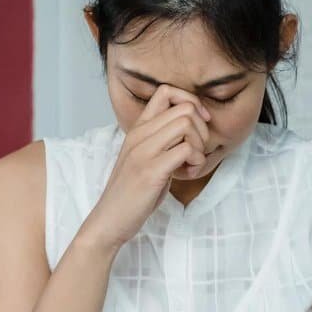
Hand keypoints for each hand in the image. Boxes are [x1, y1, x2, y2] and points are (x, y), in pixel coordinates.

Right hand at [79, 85, 212, 249]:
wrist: (110, 220)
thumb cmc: (134, 192)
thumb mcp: (147, 157)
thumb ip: (164, 140)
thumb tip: (193, 128)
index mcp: (138, 129)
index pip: (166, 91)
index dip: (190, 102)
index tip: (199, 124)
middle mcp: (139, 135)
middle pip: (184, 107)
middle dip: (202, 129)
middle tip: (198, 151)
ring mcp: (143, 151)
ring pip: (186, 123)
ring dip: (200, 145)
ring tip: (193, 163)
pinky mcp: (151, 170)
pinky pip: (186, 149)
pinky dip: (197, 161)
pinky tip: (189, 173)